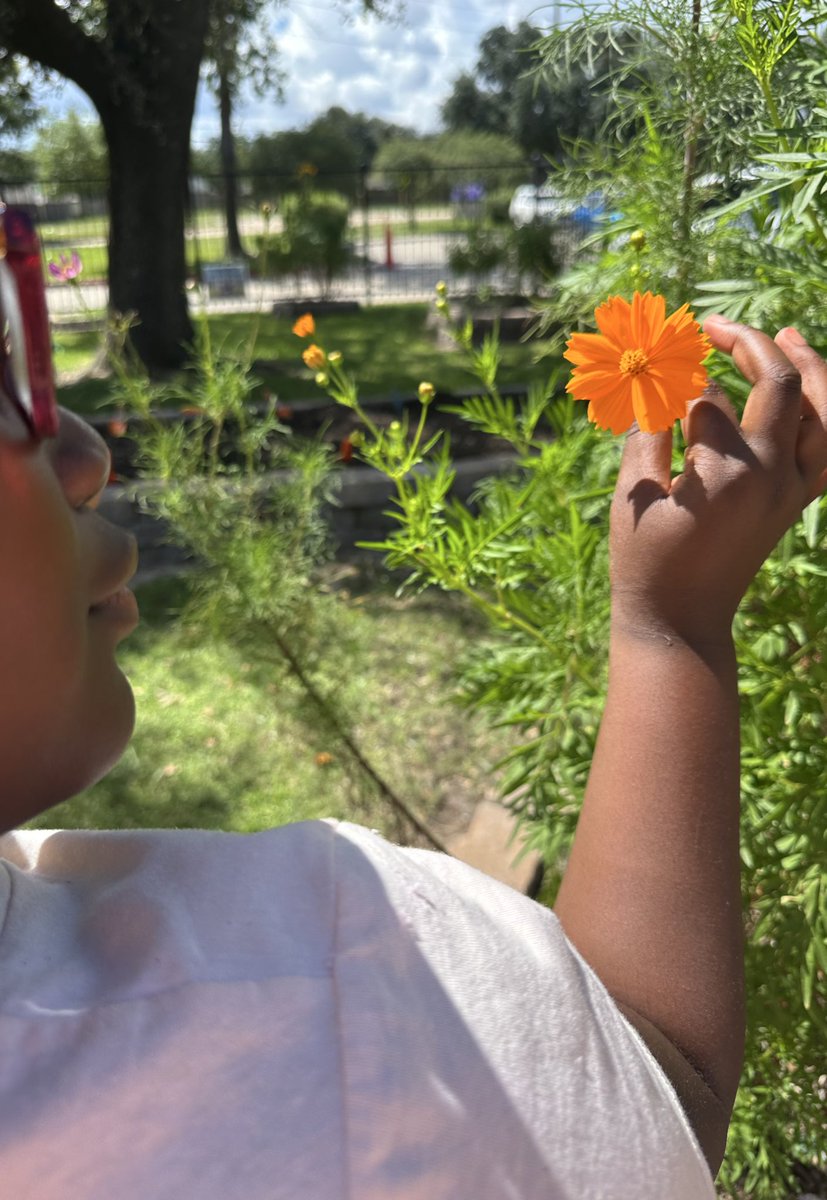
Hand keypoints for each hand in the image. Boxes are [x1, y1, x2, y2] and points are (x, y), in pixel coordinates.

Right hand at [609, 318, 826, 644]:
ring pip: (824, 412)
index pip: (707, 399)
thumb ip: (648, 434)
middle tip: (715, 328)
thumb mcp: (633, 495)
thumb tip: (658, 384)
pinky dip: (824, 415)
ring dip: (809, 369)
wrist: (682, 621)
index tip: (654, 364)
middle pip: (781, 385)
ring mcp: (791, 490)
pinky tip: (807, 392)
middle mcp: (770, 476)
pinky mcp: (796, 502)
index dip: (677, 376)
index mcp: (725, 474)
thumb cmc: (645, 561)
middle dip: (749, 344)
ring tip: (788, 336)